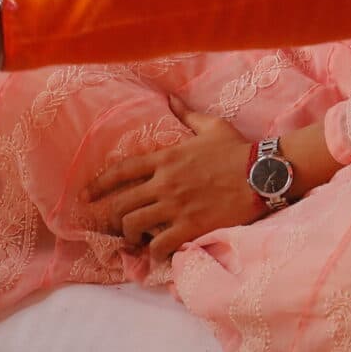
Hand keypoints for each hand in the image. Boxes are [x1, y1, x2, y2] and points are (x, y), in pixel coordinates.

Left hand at [87, 113, 261, 257]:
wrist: (265, 173)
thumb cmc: (239, 150)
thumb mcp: (211, 126)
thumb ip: (186, 115)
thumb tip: (170, 98)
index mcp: (165, 158)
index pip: (121, 171)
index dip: (99, 185)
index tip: (86, 195)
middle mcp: (165, 182)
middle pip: (121, 203)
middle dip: (111, 216)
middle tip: (112, 224)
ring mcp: (176, 205)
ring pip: (134, 224)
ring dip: (128, 235)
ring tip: (132, 240)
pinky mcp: (191, 226)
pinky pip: (160, 244)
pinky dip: (153, 251)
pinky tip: (155, 253)